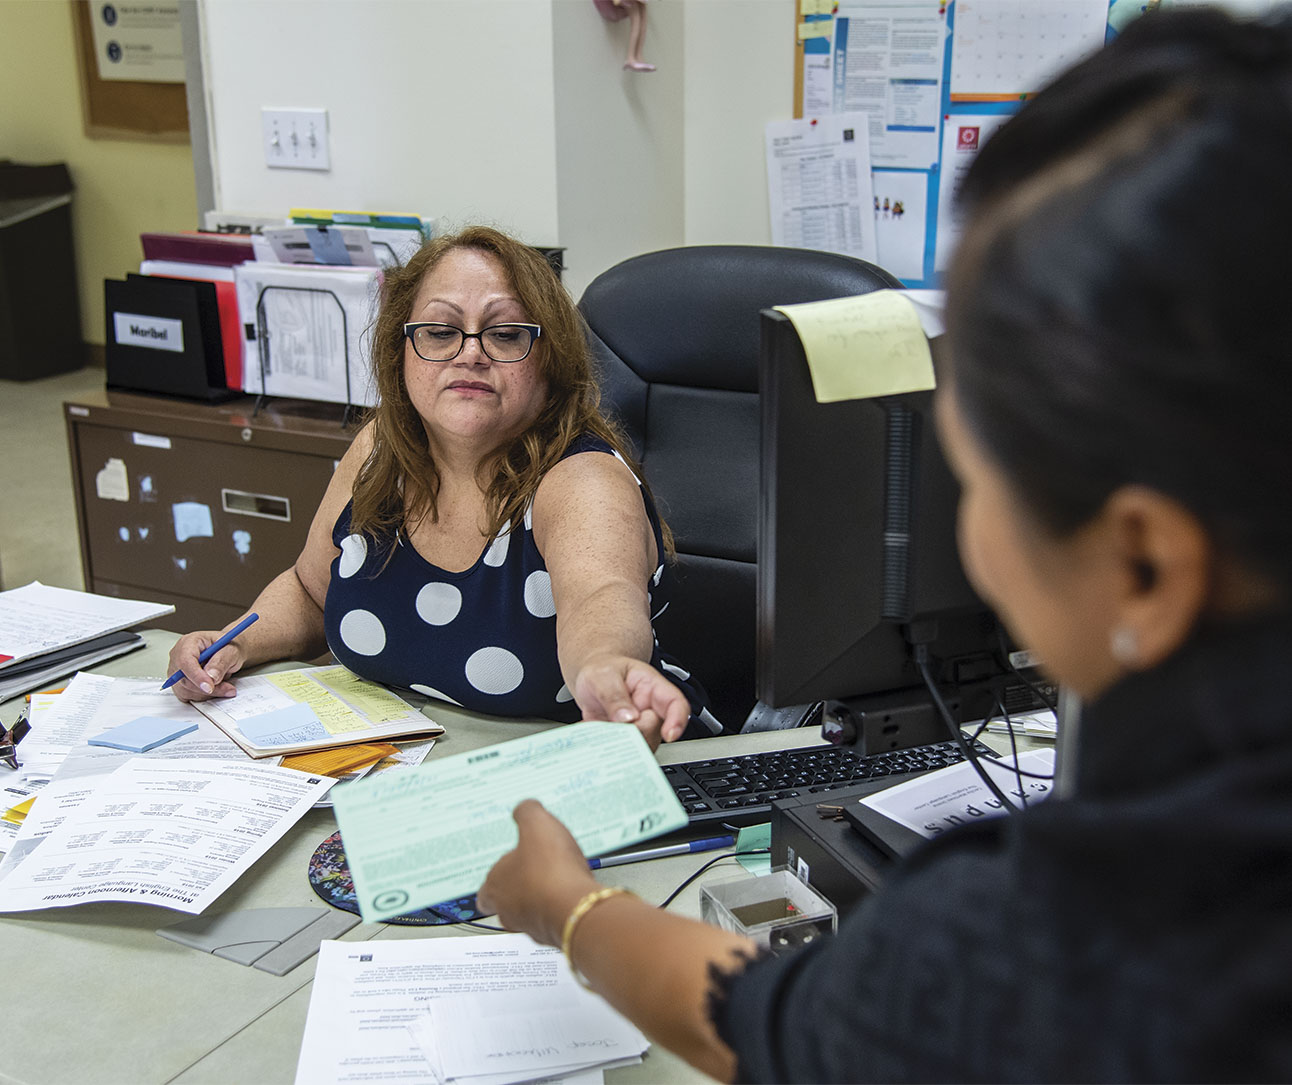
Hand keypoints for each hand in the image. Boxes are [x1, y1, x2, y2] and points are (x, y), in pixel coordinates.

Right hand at [165, 630, 244, 701]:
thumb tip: (210, 676)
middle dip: (206, 688)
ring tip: (224, 685)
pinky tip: (215, 688)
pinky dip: (202, 696)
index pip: (185, 661)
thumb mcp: (231, 650)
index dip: (196, 676)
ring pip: (185, 690)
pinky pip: (187, 695)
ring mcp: (177, 670)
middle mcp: (178, 656)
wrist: (228, 650)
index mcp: (189, 642)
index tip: (209, 687)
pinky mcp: (180, 682)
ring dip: (206, 693)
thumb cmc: (228, 646)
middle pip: (183, 679)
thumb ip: (221, 662)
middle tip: (227, 688)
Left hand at [478, 800, 600, 945]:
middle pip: (508, 900)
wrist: (577, 908)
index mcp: (495, 886)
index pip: (484, 891)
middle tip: (537, 868)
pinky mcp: (555, 933)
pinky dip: (561, 907)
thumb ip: (527, 812)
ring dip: (542, 896)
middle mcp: (508, 910)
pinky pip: (554, 919)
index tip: (509, 865)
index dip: (497, 877)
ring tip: (559, 877)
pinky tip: (573, 891)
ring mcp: (531, 925)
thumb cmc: (550, 871)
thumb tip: (525, 808)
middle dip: (522, 884)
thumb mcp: (536, 824)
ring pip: (531, 911)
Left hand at [572, 655, 689, 748]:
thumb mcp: (602, 675)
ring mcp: (639, 728)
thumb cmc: (603, 672)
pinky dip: (609, 750)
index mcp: (652, 688)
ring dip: (620, 744)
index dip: (678, 720)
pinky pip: (623, 753)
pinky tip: (597, 738)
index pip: (675, 703)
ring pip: (641, 747)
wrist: (591, 681)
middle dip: (635, 734)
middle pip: (655, 732)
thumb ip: (614, 695)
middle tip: (613, 725)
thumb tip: (627, 719)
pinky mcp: (625, 741)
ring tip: (601, 730)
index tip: (669, 735)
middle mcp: (650, 711)